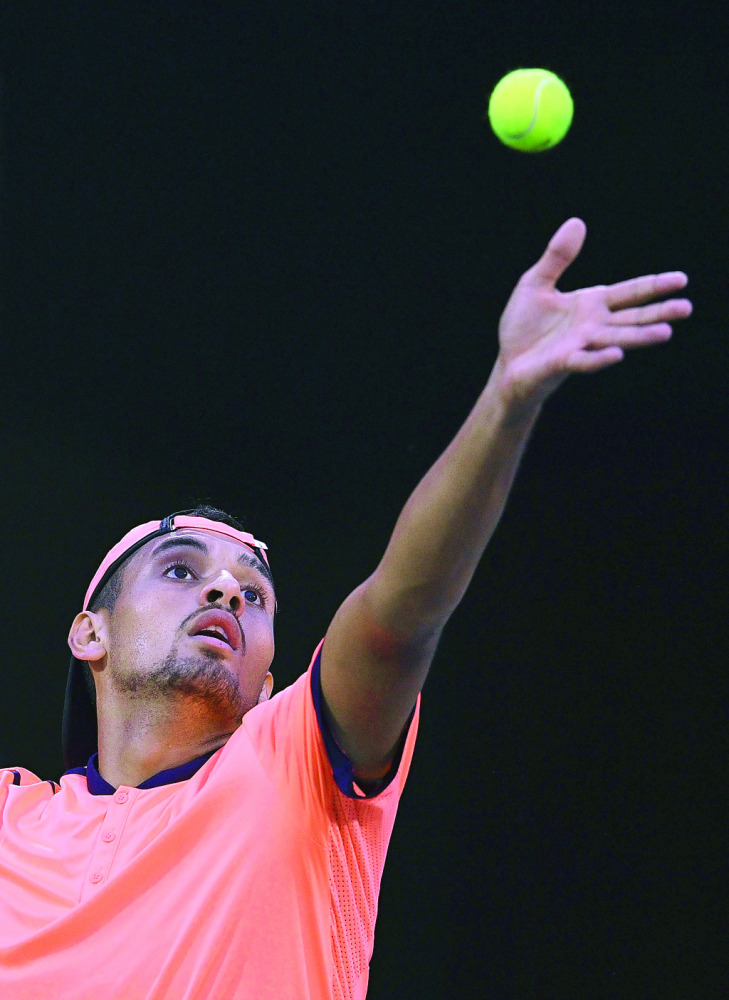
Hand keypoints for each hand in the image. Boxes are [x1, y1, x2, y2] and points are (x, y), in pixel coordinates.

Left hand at [494, 218, 692, 409]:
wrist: (507, 364)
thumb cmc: (524, 326)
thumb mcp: (536, 283)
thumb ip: (557, 257)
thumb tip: (578, 222)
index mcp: (591, 304)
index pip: (629, 293)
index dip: (654, 286)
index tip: (682, 279)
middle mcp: (593, 326)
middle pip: (631, 318)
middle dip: (658, 313)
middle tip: (687, 308)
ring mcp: (580, 345)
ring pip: (615, 339)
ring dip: (639, 337)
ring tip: (665, 333)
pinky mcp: (562, 363)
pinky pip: (583, 360)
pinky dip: (599, 358)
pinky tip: (617, 354)